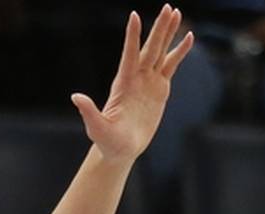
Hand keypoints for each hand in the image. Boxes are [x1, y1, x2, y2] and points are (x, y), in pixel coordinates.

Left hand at [72, 6, 193, 167]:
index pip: (129, 55)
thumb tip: (76, 97)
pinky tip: (188, 37)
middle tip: (168, 7)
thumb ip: (89, 111)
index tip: (135, 15)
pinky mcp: (160, 88)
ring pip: (161, 51)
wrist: (121, 149)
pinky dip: (179, 51)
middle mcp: (137, 77)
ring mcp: (149, 81)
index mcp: (123, 83)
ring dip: (168, 33)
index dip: (132, 36)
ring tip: (176, 12)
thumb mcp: (97, 128)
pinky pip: (171, 65)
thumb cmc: (107, 141)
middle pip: (150, 48)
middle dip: (159, 28)